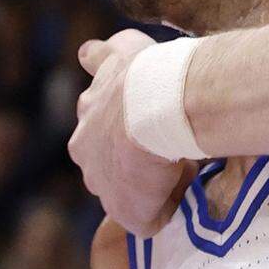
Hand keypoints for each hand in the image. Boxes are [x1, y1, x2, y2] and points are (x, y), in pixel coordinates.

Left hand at [69, 31, 192, 231]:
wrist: (155, 105)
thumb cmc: (148, 74)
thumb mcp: (121, 49)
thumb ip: (103, 54)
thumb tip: (87, 54)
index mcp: (88, 111)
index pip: (96, 121)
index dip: (120, 123)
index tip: (139, 121)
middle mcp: (85, 147)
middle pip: (103, 159)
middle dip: (126, 157)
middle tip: (160, 148)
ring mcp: (102, 183)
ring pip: (122, 190)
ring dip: (144, 184)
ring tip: (177, 173)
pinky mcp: (126, 211)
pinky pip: (145, 220)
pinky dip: (161, 212)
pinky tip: (182, 198)